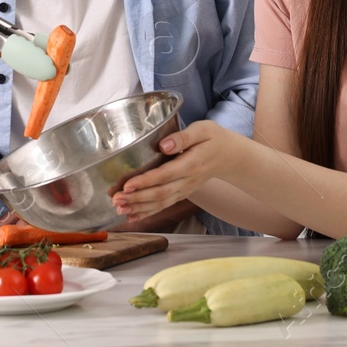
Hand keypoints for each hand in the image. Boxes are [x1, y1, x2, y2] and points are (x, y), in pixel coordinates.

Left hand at [112, 120, 239, 220]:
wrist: (230, 157)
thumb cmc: (213, 139)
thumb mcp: (202, 130)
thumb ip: (182, 137)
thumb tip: (163, 145)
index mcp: (191, 164)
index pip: (165, 175)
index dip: (145, 182)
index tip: (127, 186)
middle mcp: (187, 181)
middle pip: (160, 194)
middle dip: (136, 199)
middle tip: (115, 200)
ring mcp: (185, 190)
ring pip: (160, 203)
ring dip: (138, 208)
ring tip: (119, 209)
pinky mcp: (182, 193)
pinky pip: (164, 206)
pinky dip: (148, 212)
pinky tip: (132, 216)